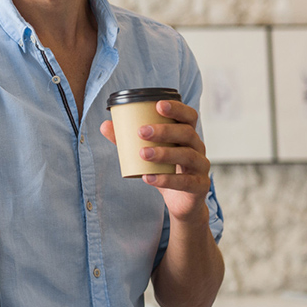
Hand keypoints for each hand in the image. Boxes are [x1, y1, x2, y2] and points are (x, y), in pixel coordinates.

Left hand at [99, 100, 210, 224]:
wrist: (180, 202)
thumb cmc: (165, 170)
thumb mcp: (147, 154)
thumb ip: (127, 140)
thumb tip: (105, 125)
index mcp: (186, 135)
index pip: (189, 116)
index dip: (177, 108)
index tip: (158, 105)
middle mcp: (197, 148)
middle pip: (187, 133)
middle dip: (165, 131)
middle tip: (141, 131)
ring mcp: (201, 167)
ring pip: (187, 155)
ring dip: (164, 153)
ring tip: (143, 153)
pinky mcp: (199, 186)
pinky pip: (185, 181)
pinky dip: (166, 180)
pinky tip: (148, 178)